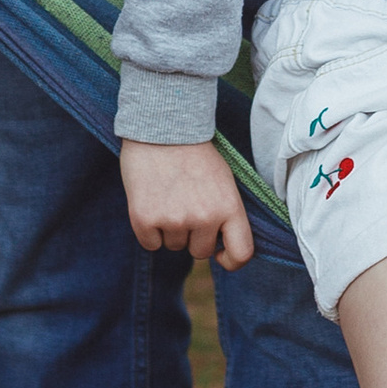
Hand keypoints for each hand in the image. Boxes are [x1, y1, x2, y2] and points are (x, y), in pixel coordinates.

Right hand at [120, 136, 253, 265]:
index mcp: (229, 206)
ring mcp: (173, 220)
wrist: (161, 127)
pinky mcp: (145, 219)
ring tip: (169, 195)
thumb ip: (225, 212)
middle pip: (199, 252)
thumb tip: (220, 246)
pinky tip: (151, 201)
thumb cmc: (195, 152)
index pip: (241, 253)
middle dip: (193, 235)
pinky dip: (149, 229)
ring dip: (170, 229)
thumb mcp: (224, 180)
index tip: (220, 255)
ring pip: (173, 246)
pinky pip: (150, 243)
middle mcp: (204, 217)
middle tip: (185, 202)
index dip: (231, 261)